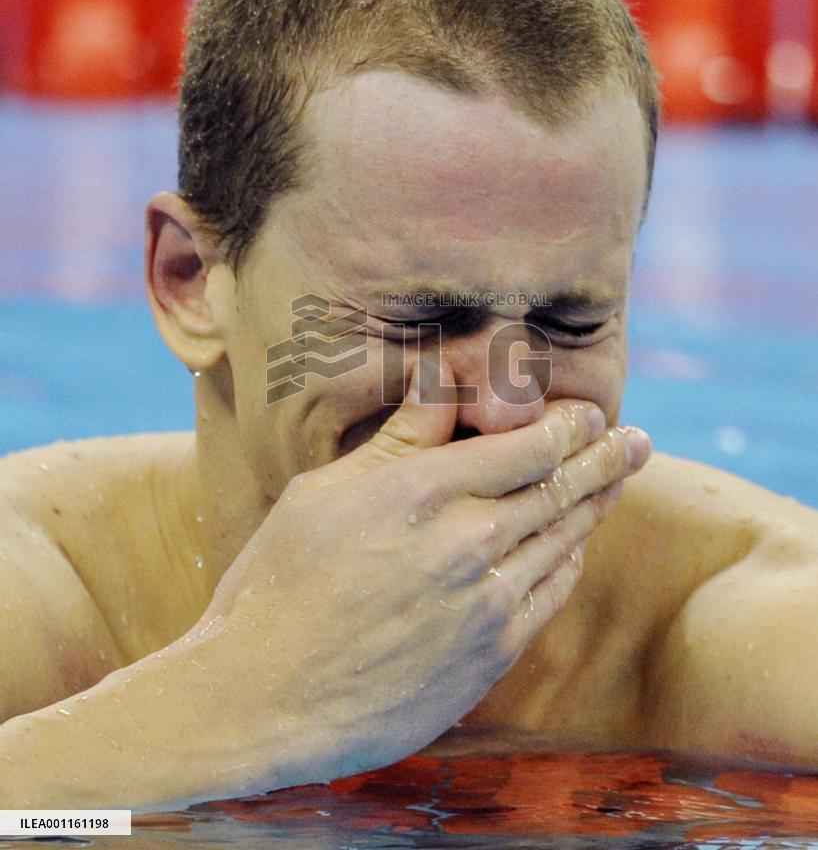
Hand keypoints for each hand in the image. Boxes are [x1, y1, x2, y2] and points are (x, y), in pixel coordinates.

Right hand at [195, 355, 650, 788]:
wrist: (262, 701)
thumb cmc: (276, 585)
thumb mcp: (323, 493)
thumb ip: (399, 440)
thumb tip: (444, 386)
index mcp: (423, 491)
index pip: (525, 445)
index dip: (566, 426)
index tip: (588, 412)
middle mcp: (466, 543)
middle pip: (559, 489)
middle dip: (604, 458)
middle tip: (635, 440)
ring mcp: (485, 605)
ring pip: (563, 541)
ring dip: (596, 506)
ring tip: (617, 481)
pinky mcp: (489, 657)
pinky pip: (549, 597)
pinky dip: (570, 563)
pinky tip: (576, 546)